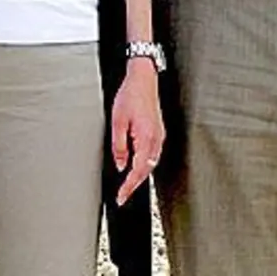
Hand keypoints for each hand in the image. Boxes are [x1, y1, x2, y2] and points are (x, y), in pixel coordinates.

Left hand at [111, 60, 164, 205]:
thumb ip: (119, 146)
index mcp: (147, 138)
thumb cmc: (130, 95)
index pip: (138, 170)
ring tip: (127, 185)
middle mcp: (156, 139)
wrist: (143, 79)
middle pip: (147, 170)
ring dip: (140, 176)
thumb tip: (120, 165)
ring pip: (151, 164)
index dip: (129, 186)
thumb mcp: (117, 121)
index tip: (121, 197)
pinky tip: (136, 167)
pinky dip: (144, 165)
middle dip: (135, 185)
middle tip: (122, 195)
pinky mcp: (158, 133)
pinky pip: (153, 155)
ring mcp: (159, 136)